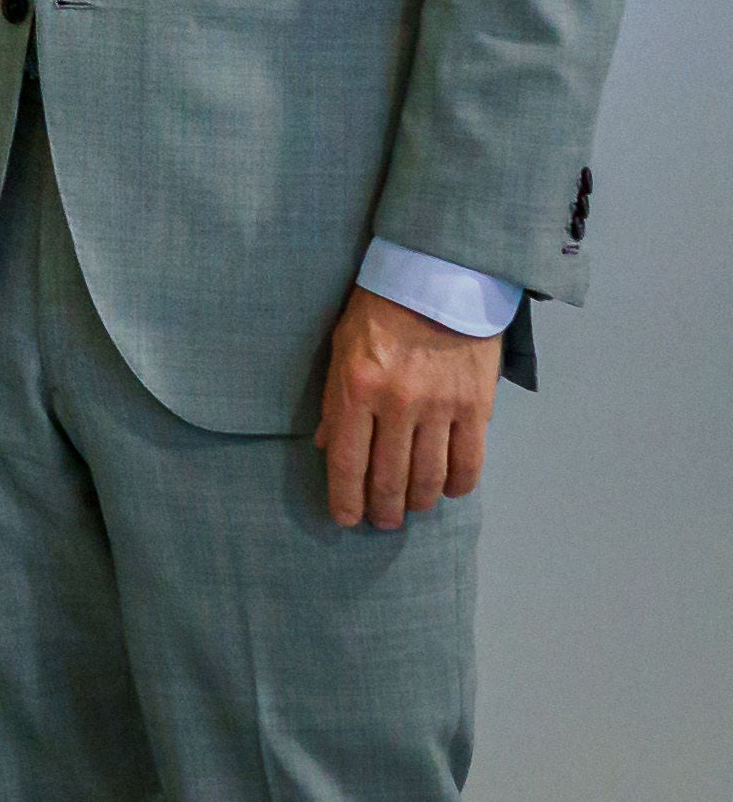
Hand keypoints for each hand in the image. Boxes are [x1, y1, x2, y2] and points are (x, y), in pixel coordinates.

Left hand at [316, 284, 501, 530]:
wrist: (437, 278)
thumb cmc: (380, 310)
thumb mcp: (341, 348)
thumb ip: (336, 401)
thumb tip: (326, 446)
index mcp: (357, 389)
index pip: (347, 462)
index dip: (346, 498)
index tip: (345, 519)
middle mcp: (397, 404)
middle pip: (389, 477)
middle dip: (383, 509)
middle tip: (381, 522)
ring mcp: (439, 407)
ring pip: (429, 477)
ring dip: (418, 503)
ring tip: (411, 511)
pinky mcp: (475, 405)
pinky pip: (469, 461)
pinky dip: (459, 485)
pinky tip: (449, 491)